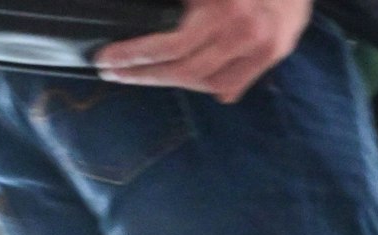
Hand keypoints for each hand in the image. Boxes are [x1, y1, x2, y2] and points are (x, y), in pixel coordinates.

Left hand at [97, 0, 313, 103]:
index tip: (106, 60)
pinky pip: (230, 84)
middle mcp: (243, 33)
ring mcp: (260, 49)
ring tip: (144, 73)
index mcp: (221, 10)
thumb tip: (150, 30)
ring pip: (205, 82)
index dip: (134, 56)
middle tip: (113, 73)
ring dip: (171, 80)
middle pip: (184, 71)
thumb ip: (185, 4)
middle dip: (143, 75)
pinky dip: (206, 84)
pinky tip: (186, 77)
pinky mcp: (272, 56)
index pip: (170, 46)